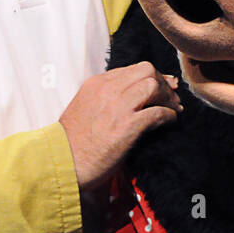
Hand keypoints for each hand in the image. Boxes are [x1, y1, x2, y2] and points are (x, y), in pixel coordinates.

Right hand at [59, 62, 182, 189]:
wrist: (60, 163)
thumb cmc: (72, 142)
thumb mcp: (85, 107)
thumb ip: (104, 97)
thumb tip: (131, 95)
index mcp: (96, 83)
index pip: (133, 69)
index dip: (153, 76)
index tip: (164, 85)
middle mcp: (107, 90)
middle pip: (147, 71)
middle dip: (162, 82)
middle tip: (171, 96)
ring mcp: (117, 107)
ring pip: (153, 86)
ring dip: (167, 97)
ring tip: (172, 109)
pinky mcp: (126, 126)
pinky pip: (156, 112)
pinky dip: (167, 115)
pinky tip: (170, 120)